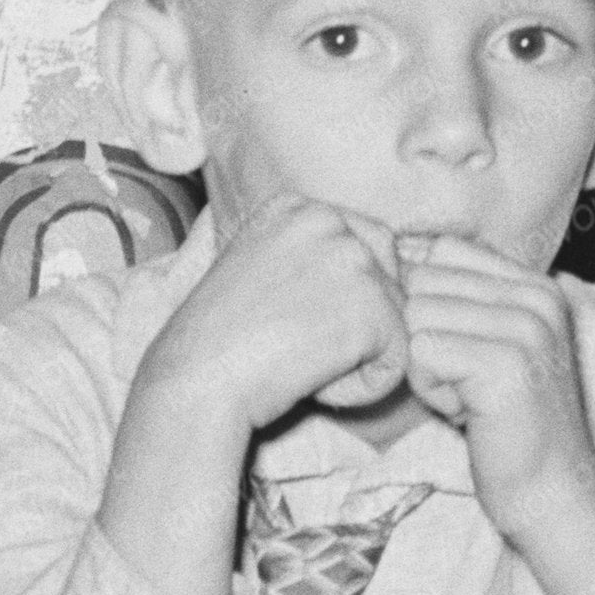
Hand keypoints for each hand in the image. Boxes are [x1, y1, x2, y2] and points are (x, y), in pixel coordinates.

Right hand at [150, 189, 413, 434]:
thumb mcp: (256, 269)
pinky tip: (315, 383)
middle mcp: (330, 220)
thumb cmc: (216, 342)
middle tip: (298, 345)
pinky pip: (398, 362)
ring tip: (299, 363)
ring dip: (358, 357)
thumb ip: (306, 258)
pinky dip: (364, 387)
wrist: (196, 379)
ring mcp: (353, 260)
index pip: (366, 245)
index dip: (342, 298)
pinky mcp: (372, 309)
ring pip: (395, 322)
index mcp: (297, 206)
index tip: (288, 321)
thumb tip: (363, 272)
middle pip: (390, 278)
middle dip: (362, 322)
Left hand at [392, 235, 594, 536]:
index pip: (443, 250)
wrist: (550, 493)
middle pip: (424, 282)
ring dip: (426, 367)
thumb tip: (391, 254)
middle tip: (465, 382)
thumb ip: (455, 299)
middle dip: (423, 337)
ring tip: (469, 397)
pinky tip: (468, 412)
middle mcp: (538, 296)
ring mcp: (527, 328)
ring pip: (416, 317)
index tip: (462, 352)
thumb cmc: (505, 423)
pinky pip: (421, 352)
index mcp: (537, 284)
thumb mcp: (488, 345)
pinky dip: (431, 390)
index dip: (427, 301)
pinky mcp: (506, 362)